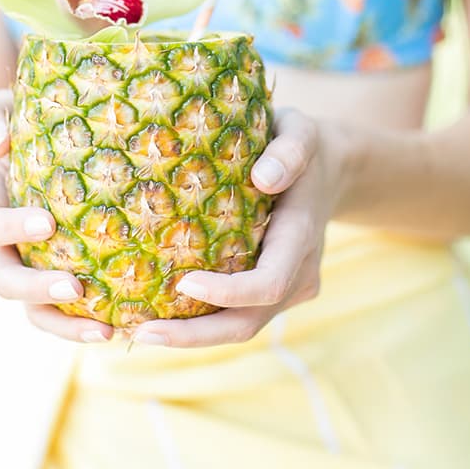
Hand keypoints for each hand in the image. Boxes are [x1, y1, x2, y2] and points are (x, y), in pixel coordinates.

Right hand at [0, 90, 113, 342]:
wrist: (46, 140)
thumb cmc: (21, 120)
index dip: (11, 229)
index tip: (47, 222)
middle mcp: (2, 246)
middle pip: (5, 280)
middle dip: (37, 288)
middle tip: (76, 287)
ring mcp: (30, 267)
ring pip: (34, 310)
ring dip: (65, 324)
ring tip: (105, 329)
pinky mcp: (60, 277)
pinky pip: (65, 313)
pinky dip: (87, 325)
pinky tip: (122, 327)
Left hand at [131, 109, 339, 348]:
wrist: (332, 169)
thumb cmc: (303, 144)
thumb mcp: (302, 132)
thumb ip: (290, 151)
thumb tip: (263, 179)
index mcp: (300, 235)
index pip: (268, 282)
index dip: (228, 292)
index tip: (183, 283)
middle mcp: (299, 272)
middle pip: (248, 323)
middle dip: (195, 335)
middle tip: (140, 332)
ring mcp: (289, 287)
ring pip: (242, 326)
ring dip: (192, 336)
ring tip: (138, 331)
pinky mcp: (275, 290)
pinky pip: (239, 314)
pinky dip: (202, 321)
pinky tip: (159, 315)